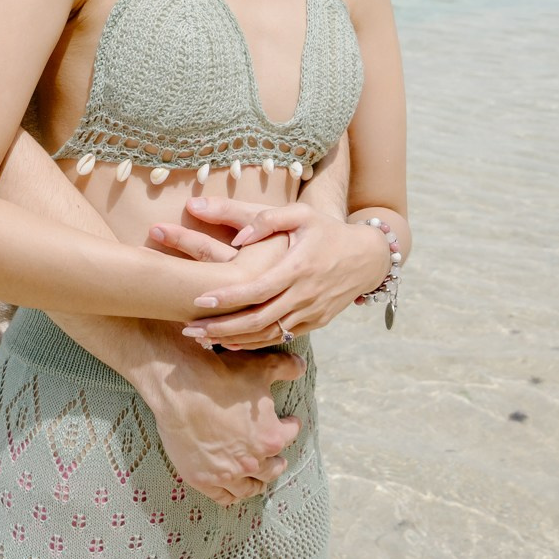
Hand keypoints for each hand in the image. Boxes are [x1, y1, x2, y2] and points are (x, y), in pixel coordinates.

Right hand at [120, 321, 306, 506]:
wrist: (182, 388)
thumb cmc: (221, 376)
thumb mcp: (260, 367)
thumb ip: (285, 367)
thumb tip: (300, 366)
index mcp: (271, 437)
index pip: (290, 434)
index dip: (290, 425)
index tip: (289, 422)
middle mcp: (253, 461)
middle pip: (272, 468)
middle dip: (276, 461)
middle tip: (275, 457)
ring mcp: (228, 473)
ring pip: (250, 487)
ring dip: (257, 482)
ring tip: (257, 478)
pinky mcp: (203, 479)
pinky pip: (223, 496)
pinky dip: (231, 494)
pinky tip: (233, 489)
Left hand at [177, 198, 388, 346]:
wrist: (368, 257)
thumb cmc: (327, 230)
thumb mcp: (301, 214)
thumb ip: (267, 219)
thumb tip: (238, 237)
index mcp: (298, 267)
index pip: (258, 289)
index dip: (228, 298)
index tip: (199, 301)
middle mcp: (305, 295)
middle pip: (258, 320)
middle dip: (222, 328)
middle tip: (190, 330)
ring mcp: (311, 313)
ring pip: (268, 335)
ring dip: (234, 340)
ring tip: (202, 339)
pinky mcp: (315, 323)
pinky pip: (281, 337)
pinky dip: (255, 343)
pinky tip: (231, 342)